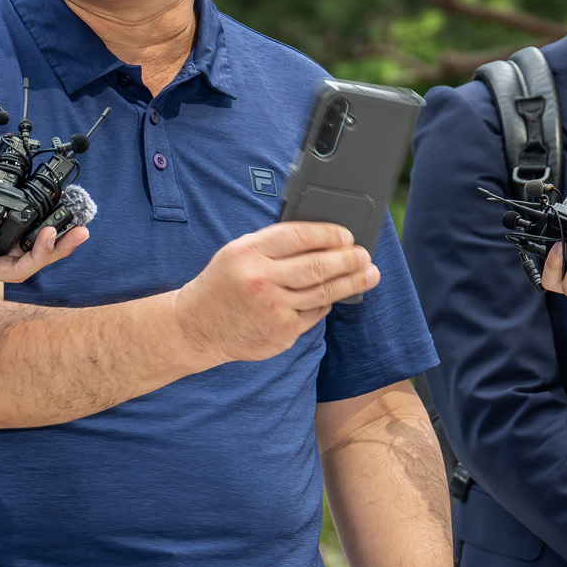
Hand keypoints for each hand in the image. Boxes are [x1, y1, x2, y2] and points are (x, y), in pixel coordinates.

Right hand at [174, 222, 378, 365]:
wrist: (197, 327)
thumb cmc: (223, 284)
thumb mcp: (237, 253)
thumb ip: (273, 244)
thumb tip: (320, 238)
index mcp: (248, 253)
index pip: (298, 236)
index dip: (328, 234)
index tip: (347, 235)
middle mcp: (260, 280)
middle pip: (317, 266)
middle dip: (349, 260)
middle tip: (366, 255)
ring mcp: (272, 309)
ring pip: (323, 292)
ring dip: (351, 282)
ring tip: (369, 274)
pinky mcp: (281, 333)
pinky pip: (314, 314)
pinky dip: (326, 303)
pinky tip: (335, 295)